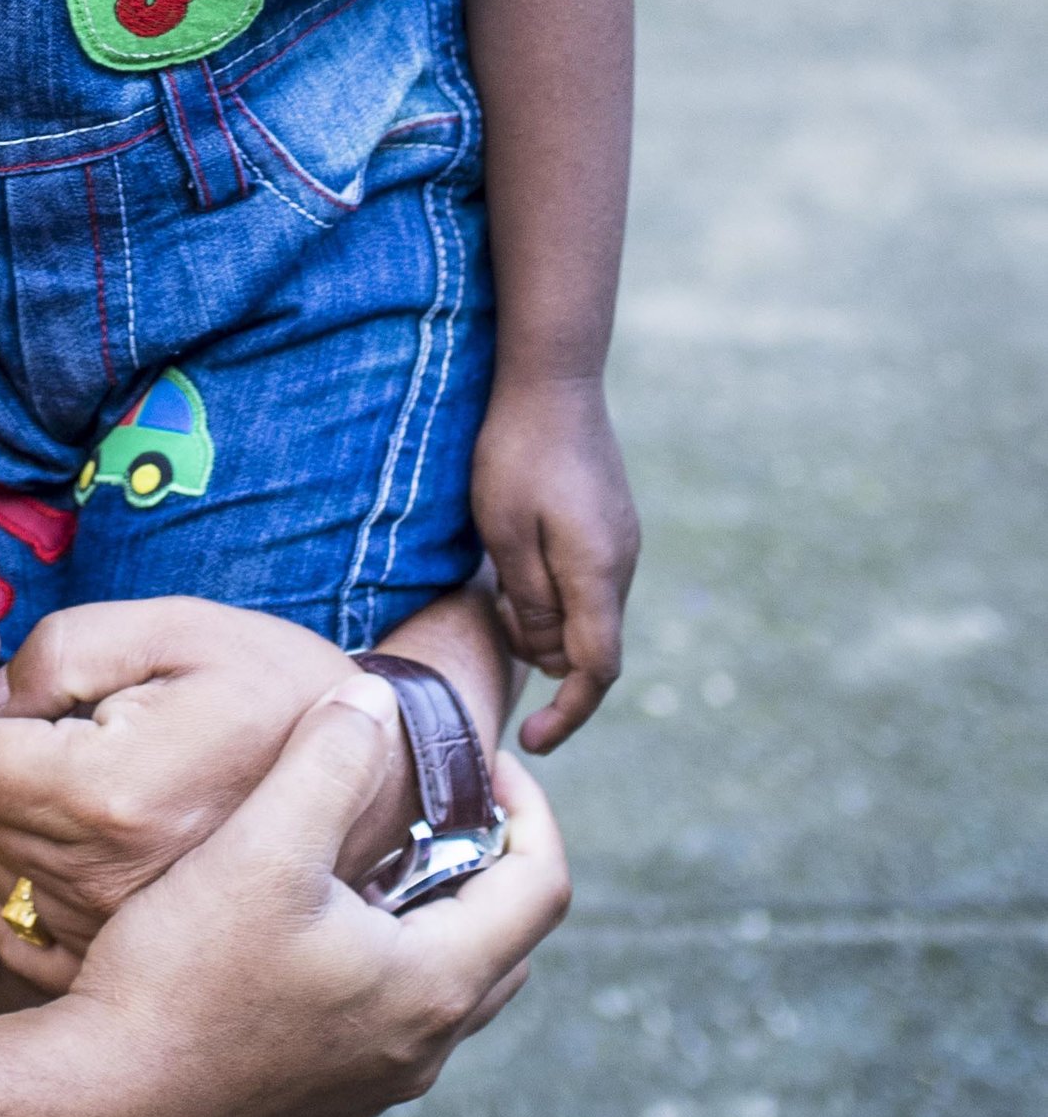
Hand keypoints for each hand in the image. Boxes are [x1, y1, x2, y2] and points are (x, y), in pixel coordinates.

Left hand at [0, 597, 378, 988]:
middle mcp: (104, 874)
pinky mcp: (131, 948)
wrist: (371, 780)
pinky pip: (26, 922)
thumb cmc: (271, 684)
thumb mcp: (172, 625)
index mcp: (109, 790)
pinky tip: (43, 827)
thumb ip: (63, 649)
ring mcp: (117, 924)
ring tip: (38, 759)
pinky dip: (14, 870)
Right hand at [30, 682, 569, 1116]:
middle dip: (485, 858)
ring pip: (450, 982)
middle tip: (432, 797)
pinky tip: (312, 916)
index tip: (477, 758)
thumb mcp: (262, 846)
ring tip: (371, 849)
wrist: (111, 1093)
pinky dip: (387, 954)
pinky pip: (394, 1015)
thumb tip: (378, 698)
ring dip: (433, 909)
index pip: (542, 887)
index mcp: (433, 985)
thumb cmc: (186, 975)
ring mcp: (377, 1080)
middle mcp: (423, 1046)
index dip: (529, 807)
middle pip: (506, 940)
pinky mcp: (330, 1093)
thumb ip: (330, 760)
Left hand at [470, 372, 639, 751]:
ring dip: (543, 616)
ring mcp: (621, 541)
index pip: (595, 672)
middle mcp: (622, 565)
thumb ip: (531, 602)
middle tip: (493, 612)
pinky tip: (518, 555)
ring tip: (499, 577)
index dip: (566, 715)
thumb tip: (547, 656)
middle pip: (589, 645)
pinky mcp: (610, 523)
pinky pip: (586, 579)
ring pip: (587, 611)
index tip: (530, 740)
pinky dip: (554, 589)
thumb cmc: (516, 452)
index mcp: (598, 574)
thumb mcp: (506, 532)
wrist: (553, 376)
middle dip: (541, 651)